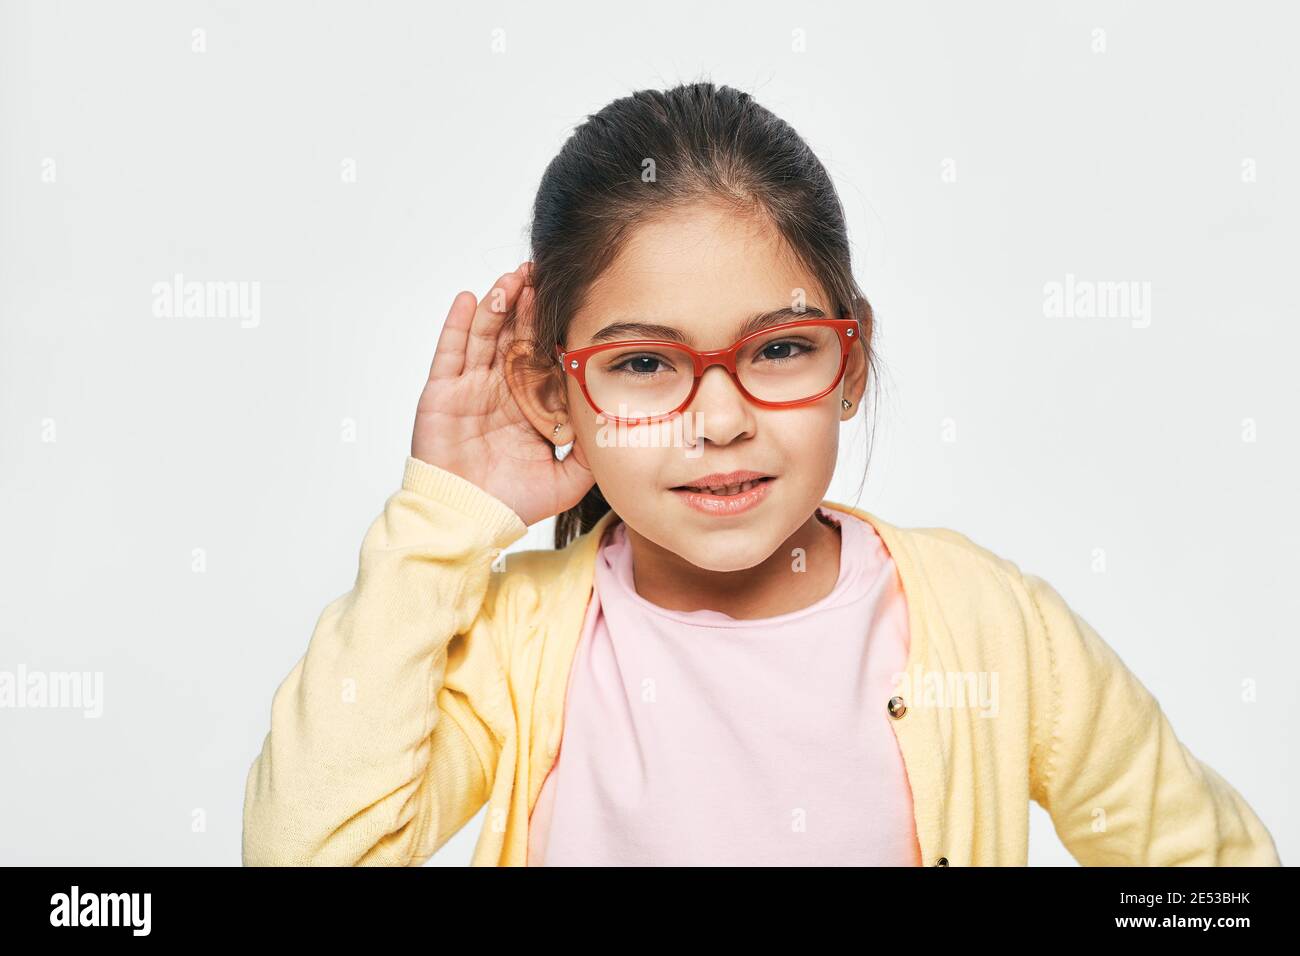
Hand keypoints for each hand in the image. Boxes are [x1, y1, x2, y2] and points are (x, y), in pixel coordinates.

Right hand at [411, 263, 594, 526]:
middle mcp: (499, 389)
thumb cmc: (514, 503)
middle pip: (514, 336)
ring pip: (485, 335)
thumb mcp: (569, 479)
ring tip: (513, 278)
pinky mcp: (442, 392)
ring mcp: (470, 387)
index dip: (553, 329)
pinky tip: (471, 299)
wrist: (471, 520)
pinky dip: (458, 325)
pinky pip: (450, 352)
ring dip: (499, 305)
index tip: (570, 300)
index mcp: (528, 403)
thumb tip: (620, 426)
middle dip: (527, 305)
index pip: (542, 355)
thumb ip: (593, 453)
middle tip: (542, 274)